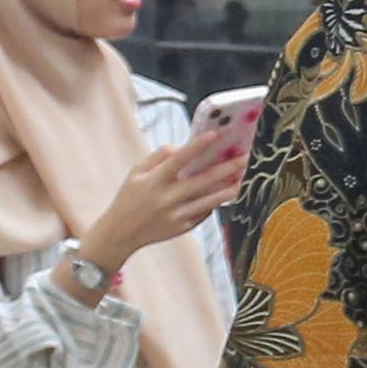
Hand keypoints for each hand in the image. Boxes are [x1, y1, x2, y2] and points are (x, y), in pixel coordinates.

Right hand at [78, 122, 248, 280]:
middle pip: (203, 180)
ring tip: (244, 177)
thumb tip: (181, 146)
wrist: (120, 233)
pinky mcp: (183, 228)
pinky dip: (215, 202)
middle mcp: (167, 198)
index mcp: (155, 181)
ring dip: (229, 188)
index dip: (197, 146)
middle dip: (227, 168)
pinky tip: (226, 192)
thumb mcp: (136, 173)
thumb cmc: (129, 197)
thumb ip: (158, 157)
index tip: (215, 134)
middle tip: (245, 157)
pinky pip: (204, 212)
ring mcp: (177, 215)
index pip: (179, 160)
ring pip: (210, 200)